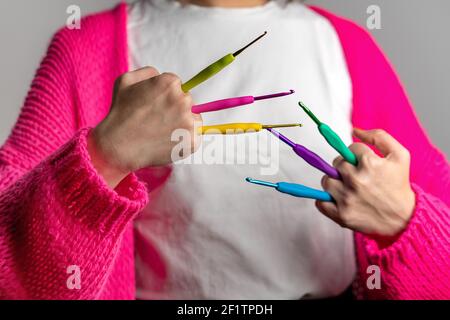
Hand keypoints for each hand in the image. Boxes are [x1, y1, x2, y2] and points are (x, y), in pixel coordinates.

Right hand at [88, 67, 201, 187]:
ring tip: (161, 132)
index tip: (155, 106)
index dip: (166, 96)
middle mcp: (183, 100)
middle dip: (175, 108)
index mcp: (170, 83)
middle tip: (157, 120)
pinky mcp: (193, 141)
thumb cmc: (120, 114)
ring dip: (182, 123)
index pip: (178, 85)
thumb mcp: (125, 81)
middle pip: (187, 101)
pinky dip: (184, 140)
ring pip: (193, 119)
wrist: (119, 147)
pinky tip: (168, 141)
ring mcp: (189, 122)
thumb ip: (147, 72)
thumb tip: (161, 75)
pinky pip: (195, 137)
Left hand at [316, 128, 415, 241]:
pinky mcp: (342, 215)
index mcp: (370, 164)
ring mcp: (348, 199)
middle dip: (344, 167)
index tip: (364, 163)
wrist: (404, 219)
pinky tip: (338, 200)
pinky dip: (325, 200)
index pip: (350, 148)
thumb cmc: (399, 185)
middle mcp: (357, 181)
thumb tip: (354, 130)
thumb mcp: (399, 155)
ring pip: (326, 181)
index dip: (357, 154)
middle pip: (335, 163)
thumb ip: (379, 136)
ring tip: (348, 188)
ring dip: (334, 182)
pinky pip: (320, 202)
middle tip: (356, 175)